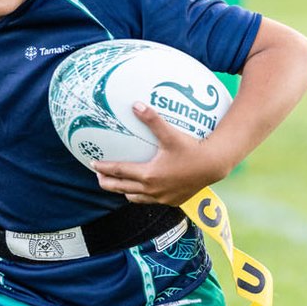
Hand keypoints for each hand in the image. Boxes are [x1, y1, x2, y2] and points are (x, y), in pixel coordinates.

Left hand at [91, 102, 227, 205]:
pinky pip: (151, 201)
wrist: (213, 166)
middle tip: (98, 177)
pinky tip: (144, 189)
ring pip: (135, 198)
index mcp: (148, 174)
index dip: (104, 167)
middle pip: (121, 188)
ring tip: (118, 184)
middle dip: (107, 183)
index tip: (93, 163)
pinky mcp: (172, 201)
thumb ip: (152, 120)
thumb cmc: (192, 148)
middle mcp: (152, 190)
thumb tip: (136, 104)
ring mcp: (162, 198)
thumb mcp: (170, 134)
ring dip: (124, 191)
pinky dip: (142, 196)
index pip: (119, 171)